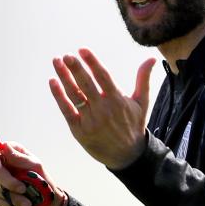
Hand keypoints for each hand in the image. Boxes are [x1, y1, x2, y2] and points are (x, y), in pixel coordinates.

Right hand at [0, 142, 66, 205]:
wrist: (44, 203)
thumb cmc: (41, 179)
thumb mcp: (35, 166)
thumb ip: (20, 157)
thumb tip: (5, 146)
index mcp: (8, 153)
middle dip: (8, 182)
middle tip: (23, 189)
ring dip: (13, 197)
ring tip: (28, 203)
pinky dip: (8, 204)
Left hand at [49, 48, 155, 169]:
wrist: (126, 156)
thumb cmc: (133, 125)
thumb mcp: (142, 102)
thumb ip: (143, 79)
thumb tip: (151, 58)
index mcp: (118, 100)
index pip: (103, 77)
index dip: (92, 62)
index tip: (82, 49)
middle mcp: (103, 110)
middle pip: (86, 84)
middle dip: (75, 68)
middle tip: (66, 55)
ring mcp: (90, 120)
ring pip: (74, 95)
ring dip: (64, 77)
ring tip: (56, 62)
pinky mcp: (79, 130)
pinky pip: (66, 110)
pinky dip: (59, 96)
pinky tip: (53, 82)